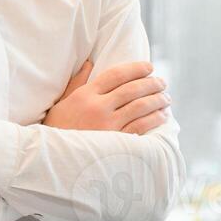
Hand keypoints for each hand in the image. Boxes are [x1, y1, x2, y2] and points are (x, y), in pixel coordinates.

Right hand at [42, 60, 170, 134]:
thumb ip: (77, 82)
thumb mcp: (62, 103)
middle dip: (152, 83)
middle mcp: (97, 107)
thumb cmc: (56, 128)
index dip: (136, 68)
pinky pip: (141, 126)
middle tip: (162, 82)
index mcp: (84, 95)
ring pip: (140, 106)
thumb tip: (89, 63)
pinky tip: (162, 115)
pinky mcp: (115, 142)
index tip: (149, 67)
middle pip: (132, 89)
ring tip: (166, 98)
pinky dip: (155, 118)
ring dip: (157, 100)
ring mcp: (107, 125)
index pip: (116, 74)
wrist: (54, 157)